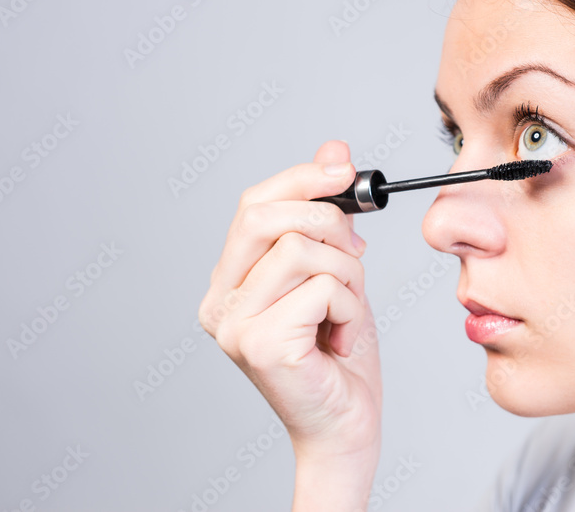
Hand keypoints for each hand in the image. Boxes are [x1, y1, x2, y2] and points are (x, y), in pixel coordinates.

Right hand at [198, 139, 381, 466]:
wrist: (347, 425)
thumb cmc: (339, 353)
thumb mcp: (337, 270)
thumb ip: (328, 215)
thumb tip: (333, 150)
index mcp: (229, 281)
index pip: (253, 205)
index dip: (300, 178)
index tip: (344, 170)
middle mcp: (218, 302)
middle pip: (265, 217)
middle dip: (328, 222)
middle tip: (356, 254)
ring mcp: (233, 325)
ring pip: (302, 250)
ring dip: (348, 276)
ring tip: (346, 312)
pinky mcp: (261, 344)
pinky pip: (322, 288)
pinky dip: (352, 307)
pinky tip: (343, 338)